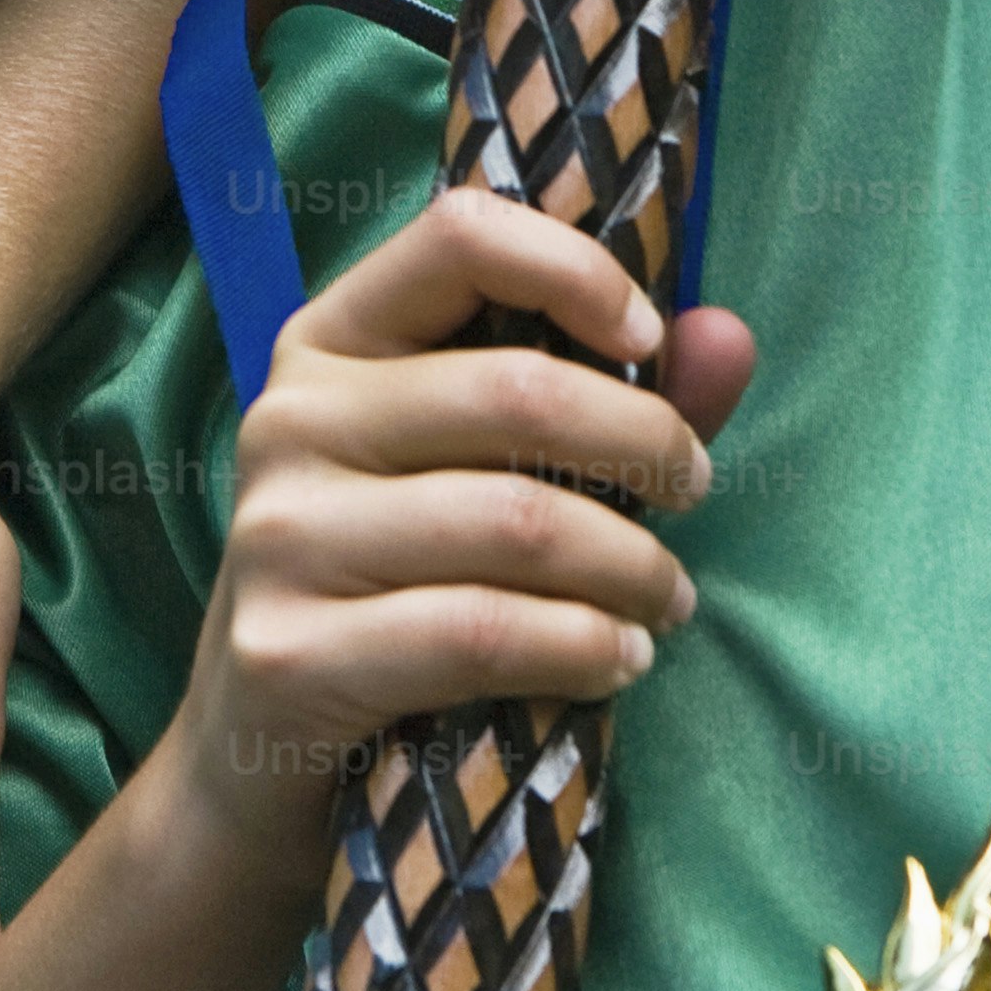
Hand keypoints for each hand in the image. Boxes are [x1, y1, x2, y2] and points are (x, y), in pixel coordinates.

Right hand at [155, 191, 752, 867]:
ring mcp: (279, 535)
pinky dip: (583, 648)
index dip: (577, 272)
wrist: (260, 756)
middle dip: (646, 445)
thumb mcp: (484, 473)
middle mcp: (289, 417)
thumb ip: (608, 396)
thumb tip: (729, 336)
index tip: (650, 342)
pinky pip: (481, 632)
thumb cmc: (396, 584)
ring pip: (516, 522)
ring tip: (670, 601)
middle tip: (695, 491)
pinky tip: (619, 659)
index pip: (461, 235)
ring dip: (634, 567)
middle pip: (516, 390)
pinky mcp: (289, 652)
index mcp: (332, 340)